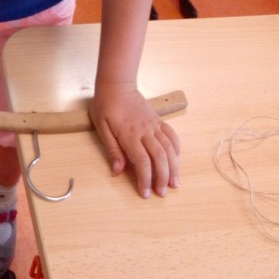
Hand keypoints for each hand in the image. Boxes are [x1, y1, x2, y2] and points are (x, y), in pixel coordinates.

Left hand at [89, 84, 179, 198]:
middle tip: (162, 193)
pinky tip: (177, 160)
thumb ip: (112, 149)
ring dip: (174, 167)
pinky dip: (177, 149)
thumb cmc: (106, 105)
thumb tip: (117, 171)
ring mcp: (154, 125)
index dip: (145, 179)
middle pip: (160, 158)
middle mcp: (145, 132)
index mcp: (130, 135)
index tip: (145, 194)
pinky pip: (172, 136)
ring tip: (174, 183)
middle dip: (163, 177)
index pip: (142, 162)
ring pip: (169, 148)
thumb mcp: (101, 127)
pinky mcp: (158, 120)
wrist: (117, 84)